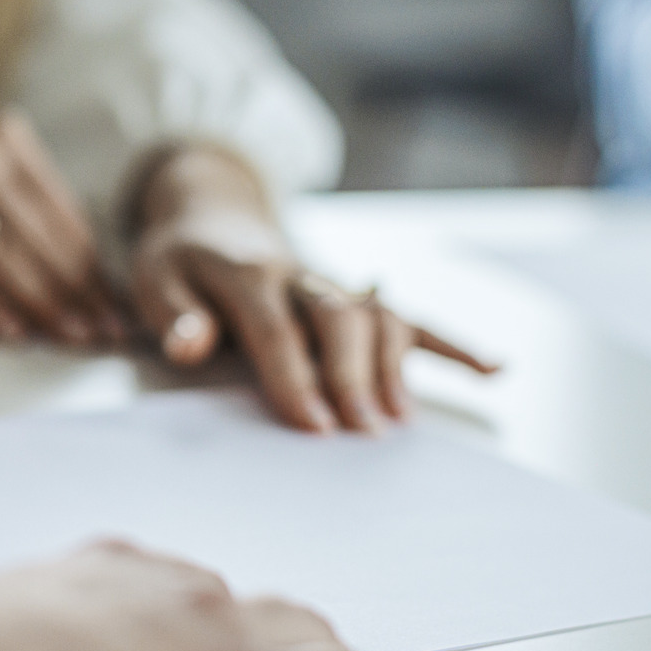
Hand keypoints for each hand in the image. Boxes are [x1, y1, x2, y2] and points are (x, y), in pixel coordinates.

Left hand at [130, 146, 495, 432]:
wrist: (213, 218)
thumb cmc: (181, 263)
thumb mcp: (156, 280)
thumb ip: (175, 315)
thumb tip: (190, 345)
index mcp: (246, 274)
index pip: (275, 329)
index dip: (294, 376)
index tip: (313, 425)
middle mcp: (300, 276)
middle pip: (338, 319)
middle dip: (352, 375)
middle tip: (362, 432)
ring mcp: (335, 286)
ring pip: (378, 317)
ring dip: (394, 367)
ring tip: (399, 421)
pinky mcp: (357, 298)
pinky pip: (410, 317)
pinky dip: (453, 344)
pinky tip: (494, 371)